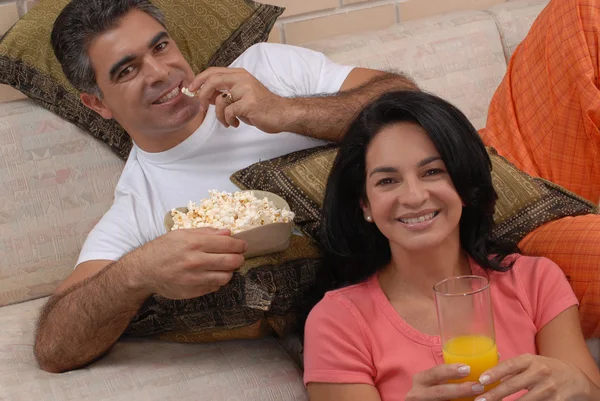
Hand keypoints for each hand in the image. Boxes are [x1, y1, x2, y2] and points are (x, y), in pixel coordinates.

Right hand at [126, 228, 246, 298]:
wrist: (144, 271)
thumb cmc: (162, 249)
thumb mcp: (182, 234)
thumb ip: (206, 232)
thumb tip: (228, 232)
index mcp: (194, 243)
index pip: (228, 245)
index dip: (239, 245)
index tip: (242, 245)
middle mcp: (196, 261)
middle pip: (231, 262)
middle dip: (239, 258)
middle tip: (238, 256)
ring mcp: (195, 278)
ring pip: (226, 277)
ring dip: (229, 271)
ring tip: (224, 266)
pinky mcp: (193, 291)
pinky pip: (215, 287)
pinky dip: (217, 281)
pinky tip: (211, 275)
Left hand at [187, 67, 291, 131]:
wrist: (282, 114)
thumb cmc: (261, 107)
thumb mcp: (241, 96)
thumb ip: (225, 93)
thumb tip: (204, 95)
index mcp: (240, 74)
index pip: (214, 71)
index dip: (199, 80)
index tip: (191, 89)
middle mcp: (243, 79)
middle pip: (213, 81)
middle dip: (202, 94)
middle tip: (201, 107)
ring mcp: (246, 90)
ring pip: (219, 100)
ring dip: (218, 115)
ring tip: (227, 121)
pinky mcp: (249, 103)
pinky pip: (228, 112)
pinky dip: (227, 120)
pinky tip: (234, 123)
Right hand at [405, 364, 485, 400]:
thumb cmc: (437, 388)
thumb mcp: (439, 379)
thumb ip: (456, 371)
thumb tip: (495, 355)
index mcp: (421, 379)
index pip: (434, 373)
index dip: (449, 371)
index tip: (467, 368)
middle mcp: (418, 393)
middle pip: (439, 392)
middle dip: (459, 390)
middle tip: (479, 386)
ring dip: (462, 400)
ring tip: (480, 399)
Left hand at [475, 354, 590, 400]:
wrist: (575, 378)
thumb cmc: (545, 368)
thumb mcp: (530, 363)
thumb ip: (512, 368)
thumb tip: (488, 376)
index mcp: (530, 360)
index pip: (510, 365)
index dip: (495, 372)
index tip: (481, 380)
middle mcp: (540, 372)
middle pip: (514, 385)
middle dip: (495, 394)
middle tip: (480, 400)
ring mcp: (549, 388)